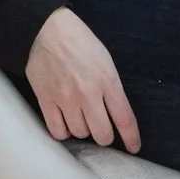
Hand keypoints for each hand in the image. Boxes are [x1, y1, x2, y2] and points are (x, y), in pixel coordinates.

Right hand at [24, 6, 141, 152]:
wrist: (46, 30)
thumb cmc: (79, 42)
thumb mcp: (106, 60)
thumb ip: (111, 87)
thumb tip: (115, 113)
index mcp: (107, 81)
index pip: (124, 119)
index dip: (131, 138)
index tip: (134, 148)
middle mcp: (88, 94)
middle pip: (102, 134)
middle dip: (105, 136)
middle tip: (102, 130)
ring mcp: (66, 99)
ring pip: (80, 134)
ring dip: (83, 130)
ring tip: (81, 118)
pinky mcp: (46, 101)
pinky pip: (58, 131)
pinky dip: (64, 131)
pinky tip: (66, 122)